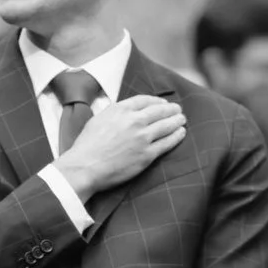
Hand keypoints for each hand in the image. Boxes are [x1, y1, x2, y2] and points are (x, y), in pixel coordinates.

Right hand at [54, 96, 184, 200]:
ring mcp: (142, 138)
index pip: (145, 100)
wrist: (85, 167)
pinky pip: (167, 143)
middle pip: (159, 111)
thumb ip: (113, 113)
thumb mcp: (97, 120)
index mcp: (120, 110)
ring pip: (166, 125)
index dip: (157, 100)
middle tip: (177, 109)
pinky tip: (181, 133)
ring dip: (177, 121)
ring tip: (182, 120)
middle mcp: (133, 121)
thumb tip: (122, 112)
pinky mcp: (147, 154)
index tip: (162, 102)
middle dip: (171, 109)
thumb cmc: (87, 146)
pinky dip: (176, 136)